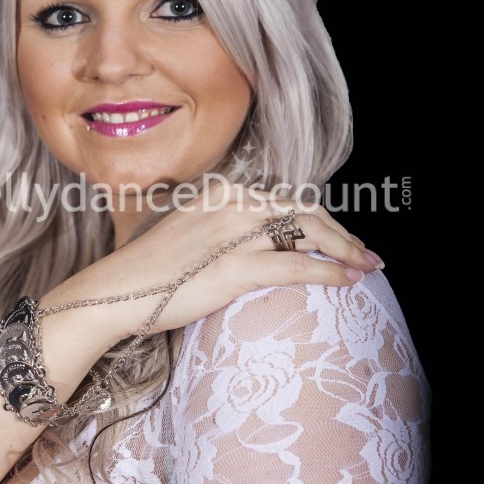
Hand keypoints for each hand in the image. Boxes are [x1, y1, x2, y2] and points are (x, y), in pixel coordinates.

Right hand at [40, 185, 383, 339]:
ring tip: (367, 267)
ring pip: (308, 233)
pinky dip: (329, 272)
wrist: (116, 291)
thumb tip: (246, 240)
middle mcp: (233, 203)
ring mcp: (235, 233)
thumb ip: (218, 226)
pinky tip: (348, 281)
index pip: (286, 199)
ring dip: (345, 250)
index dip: (319, 218)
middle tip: (365, 253)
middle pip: (305, 211)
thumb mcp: (187, 232)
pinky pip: (296, 266)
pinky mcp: (235, 266)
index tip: (337, 237)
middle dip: (342, 232)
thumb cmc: (148, 269)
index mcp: (223, 192)